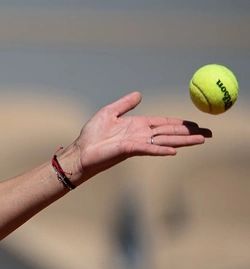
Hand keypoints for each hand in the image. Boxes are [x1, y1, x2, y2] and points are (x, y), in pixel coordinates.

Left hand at [64, 92, 211, 182]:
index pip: (164, 124)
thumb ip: (125, 104)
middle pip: (170, 133)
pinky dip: (161, 150)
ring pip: (165, 141)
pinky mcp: (129, 150)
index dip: (180, 123)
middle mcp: (141, 135)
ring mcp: (137, 143)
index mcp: (138, 125)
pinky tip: (174, 151)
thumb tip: (139, 94)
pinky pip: (148, 149)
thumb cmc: (92, 135)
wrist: (81, 151)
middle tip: (209, 134)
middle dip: (189, 133)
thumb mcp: (109, 112)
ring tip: (202, 140)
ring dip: (183, 141)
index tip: (196, 124)